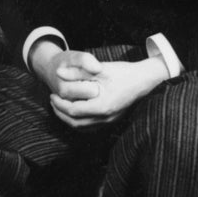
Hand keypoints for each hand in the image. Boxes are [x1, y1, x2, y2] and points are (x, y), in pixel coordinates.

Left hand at [45, 52, 168, 129]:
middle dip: (61, 112)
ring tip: (60, 106)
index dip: (60, 104)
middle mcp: (106, 118)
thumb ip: (78, 72)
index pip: (73, 111)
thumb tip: (58, 72)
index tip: (53, 94)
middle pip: (76, 122)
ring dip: (68, 118)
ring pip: (82, 127)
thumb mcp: (99, 69)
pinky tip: (74, 111)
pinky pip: (90, 127)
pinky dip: (79, 121)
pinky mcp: (112, 120)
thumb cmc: (123, 72)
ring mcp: (110, 121)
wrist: (144, 79)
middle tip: (53, 100)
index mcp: (102, 106)